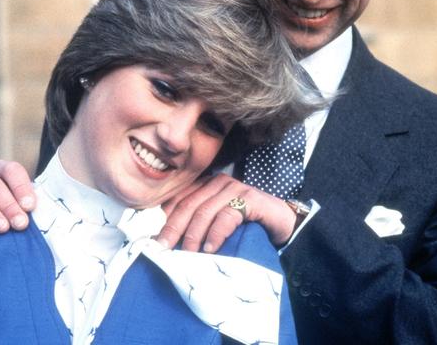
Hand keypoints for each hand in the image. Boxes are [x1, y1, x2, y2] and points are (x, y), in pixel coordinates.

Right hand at [0, 160, 35, 232]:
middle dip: (9, 205)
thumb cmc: (6, 213)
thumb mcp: (19, 204)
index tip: (30, 207)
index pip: (12, 170)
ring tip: (2, 228)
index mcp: (1, 169)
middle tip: (20, 224)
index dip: (22, 187)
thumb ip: (28, 204)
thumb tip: (41, 213)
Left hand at [157, 173, 296, 252]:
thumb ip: (198, 225)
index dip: (165, 219)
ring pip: (205, 211)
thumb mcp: (217, 223)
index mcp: (206, 185)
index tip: (155, 239)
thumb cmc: (246, 225)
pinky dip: (215, 234)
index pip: (179, 199)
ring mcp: (235, 188)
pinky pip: (226, 216)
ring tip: (187, 254)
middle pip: (188, 205)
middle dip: (174, 228)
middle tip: (163, 248)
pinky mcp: (250, 198)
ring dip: (193, 235)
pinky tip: (210, 248)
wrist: (282, 222)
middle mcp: (218, 182)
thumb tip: (169, 242)